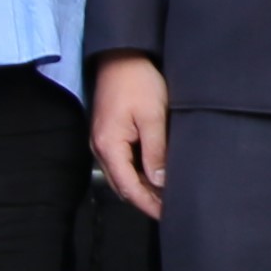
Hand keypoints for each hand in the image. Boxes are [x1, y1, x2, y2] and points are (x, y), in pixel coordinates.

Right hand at [89, 54, 172, 220]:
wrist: (121, 56)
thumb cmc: (137, 81)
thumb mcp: (153, 117)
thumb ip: (155, 151)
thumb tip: (160, 182)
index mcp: (109, 146)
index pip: (128, 187)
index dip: (147, 204)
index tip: (167, 215)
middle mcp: (100, 148)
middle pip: (122, 185)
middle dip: (145, 200)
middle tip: (170, 209)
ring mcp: (102, 141)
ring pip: (122, 175)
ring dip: (142, 187)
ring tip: (166, 196)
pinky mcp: (109, 134)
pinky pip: (122, 162)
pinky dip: (138, 173)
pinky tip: (156, 174)